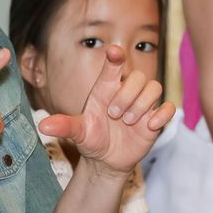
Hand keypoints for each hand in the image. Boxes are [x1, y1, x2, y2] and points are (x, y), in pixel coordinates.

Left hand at [39, 45, 175, 175]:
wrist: (106, 160)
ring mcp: (143, 105)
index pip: (114, 65)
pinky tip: (150, 126)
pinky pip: (169, 108)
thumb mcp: (78, 133)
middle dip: (127, 95)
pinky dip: (163, 115)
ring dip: (142, 104)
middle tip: (115, 114)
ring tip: (128, 121)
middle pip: (138, 76)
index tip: (114, 52)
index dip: (116, 57)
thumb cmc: (92, 139)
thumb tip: (43, 127)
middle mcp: (126, 92)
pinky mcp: (155, 120)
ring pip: (154, 87)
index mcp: (106, 89)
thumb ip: (64, 127)